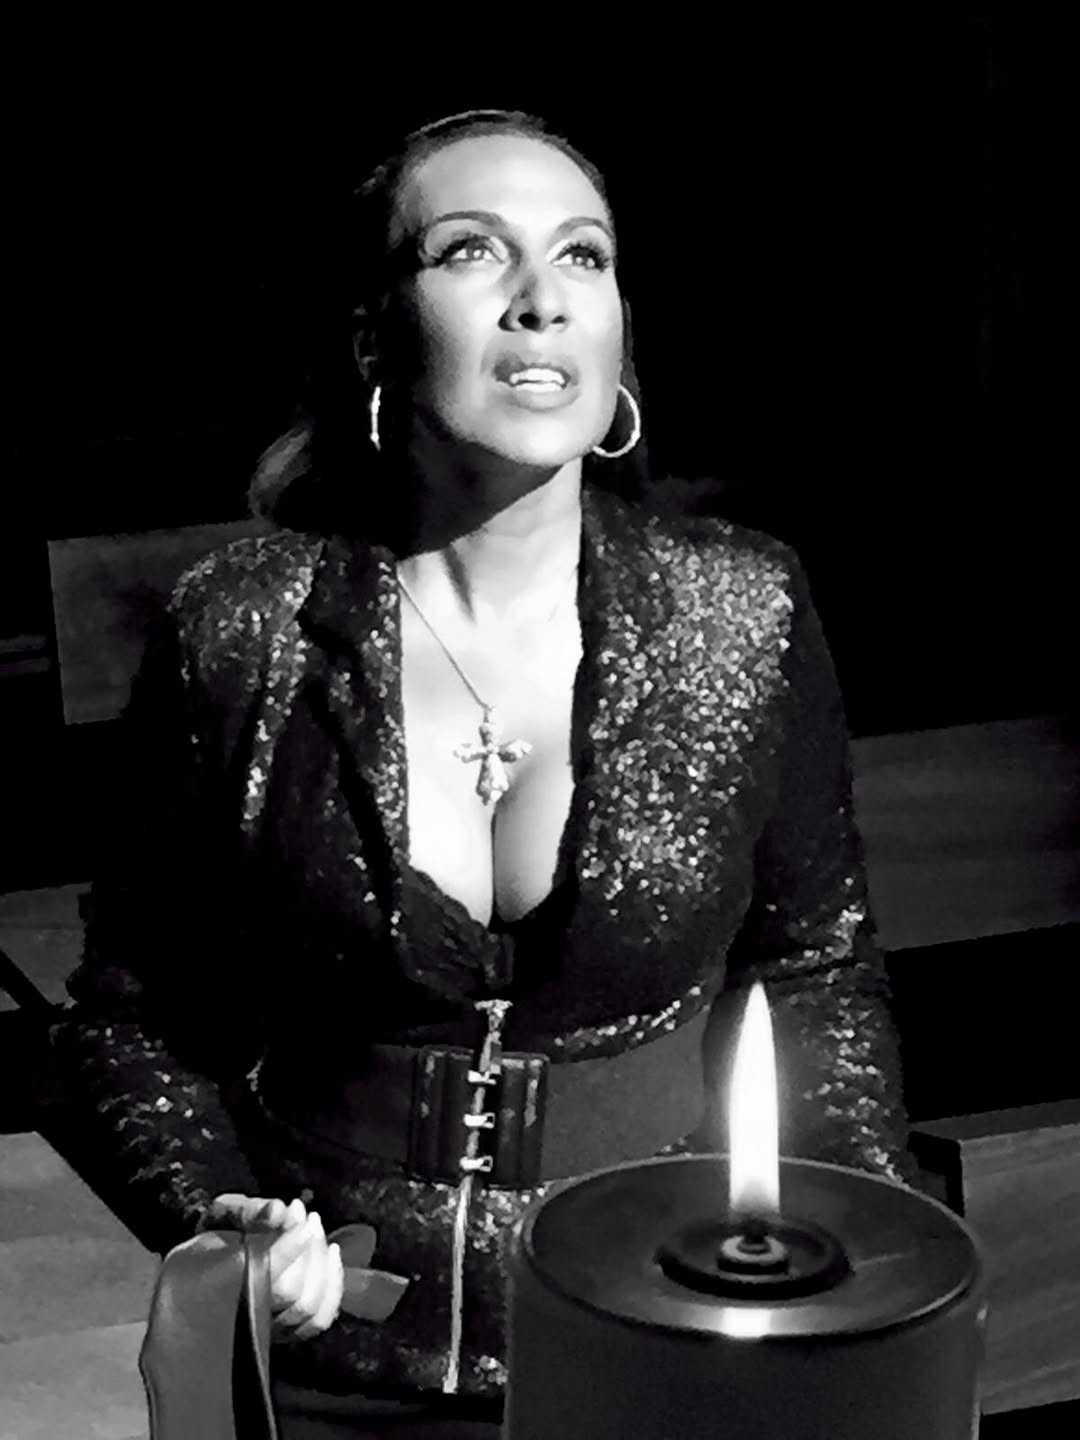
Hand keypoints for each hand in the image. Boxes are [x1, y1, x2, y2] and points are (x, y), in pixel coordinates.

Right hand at [206, 1194, 343, 1339]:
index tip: (299, 1214)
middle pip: (291, 1291)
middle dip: (308, 1249)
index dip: (289, 1245)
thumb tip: (278, 1210)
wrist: (212, 1259)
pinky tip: (332, 1255)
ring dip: (322, 1263)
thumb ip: (248, 1211)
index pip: (264, 1274)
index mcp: (225, 1284)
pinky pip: (320, 1319)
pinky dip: (333, 1288)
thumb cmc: (221, 1232)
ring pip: (309, 1307)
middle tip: (309, 1218)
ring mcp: (271, 1325)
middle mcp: (249, 1312)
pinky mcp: (290, 1328)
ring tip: (316, 1230)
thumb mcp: (225, 1212)